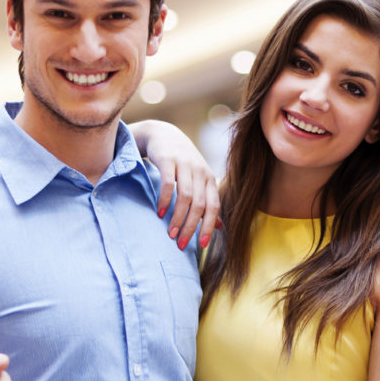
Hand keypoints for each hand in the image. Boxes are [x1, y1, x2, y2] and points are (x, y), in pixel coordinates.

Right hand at [130, 120, 220, 249]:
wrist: (164, 135)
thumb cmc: (182, 162)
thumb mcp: (198, 180)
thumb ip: (207, 201)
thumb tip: (219, 227)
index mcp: (210, 179)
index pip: (214, 207)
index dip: (208, 227)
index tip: (201, 245)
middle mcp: (200, 172)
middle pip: (199, 205)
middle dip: (190, 227)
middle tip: (181, 244)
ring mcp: (185, 165)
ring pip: (185, 197)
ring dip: (178, 218)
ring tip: (170, 234)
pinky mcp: (168, 160)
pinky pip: (168, 184)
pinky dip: (165, 200)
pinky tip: (160, 213)